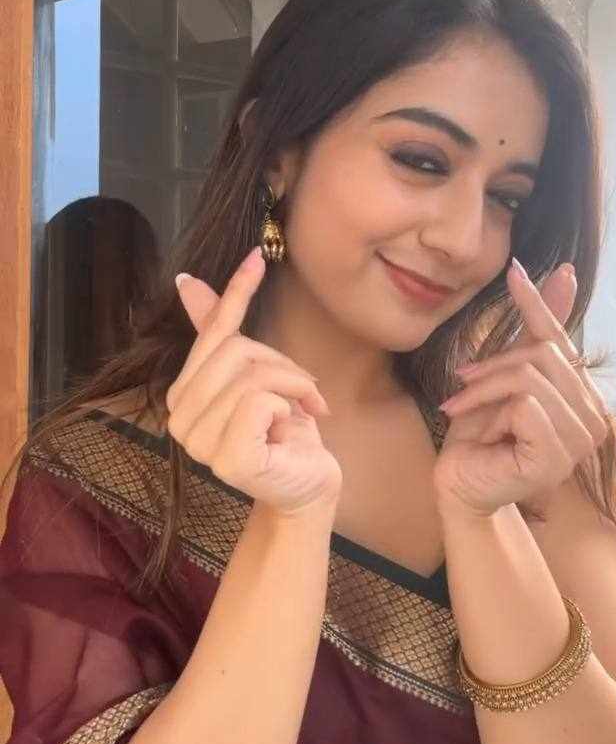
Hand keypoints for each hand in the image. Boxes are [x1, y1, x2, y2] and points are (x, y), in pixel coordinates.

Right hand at [166, 247, 342, 515]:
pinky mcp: (226, 459)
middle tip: (305, 392)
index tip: (257, 256)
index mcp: (182, 394)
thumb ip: (220, 331)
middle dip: (283, 365)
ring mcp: (197, 442)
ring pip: (251, 374)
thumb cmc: (286, 434)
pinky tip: (289, 432)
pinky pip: (259, 402)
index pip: (212, 333)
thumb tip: (186, 280)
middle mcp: (178, 418)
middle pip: (237, 350)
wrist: (309, 487)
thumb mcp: (261, 375)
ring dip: (293, 386)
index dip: (236, 293)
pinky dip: (288, 408)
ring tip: (304, 411)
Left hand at [432, 260, 609, 517]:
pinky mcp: (557, 456)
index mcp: (584, 397)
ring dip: (484, 390)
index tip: (514, 270)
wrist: (460, 487)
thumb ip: (534, 332)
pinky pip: (524, 404)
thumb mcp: (503, 375)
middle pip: (542, 355)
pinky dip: (488, 409)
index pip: (560, 339)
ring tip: (462, 408)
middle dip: (493, 366)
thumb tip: (566, 272)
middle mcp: (593, 418)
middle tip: (462, 384)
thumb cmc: (478, 437)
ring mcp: (580, 440)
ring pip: (530, 376)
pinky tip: (479, 433)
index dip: (536, 303)